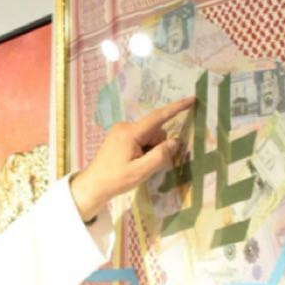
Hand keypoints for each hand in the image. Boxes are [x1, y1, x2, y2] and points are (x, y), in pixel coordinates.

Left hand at [69, 96, 195, 221]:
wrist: (93, 185)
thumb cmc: (116, 180)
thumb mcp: (141, 171)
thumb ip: (160, 156)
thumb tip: (176, 142)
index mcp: (131, 133)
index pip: (158, 117)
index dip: (176, 108)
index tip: (192, 99)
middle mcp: (126, 127)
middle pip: (155, 131)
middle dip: (158, 146)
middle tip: (146, 165)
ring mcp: (121, 131)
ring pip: (149, 136)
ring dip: (150, 150)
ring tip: (137, 165)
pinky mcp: (119, 137)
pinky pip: (141, 139)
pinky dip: (143, 150)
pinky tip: (133, 162)